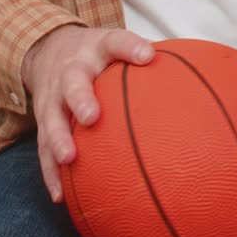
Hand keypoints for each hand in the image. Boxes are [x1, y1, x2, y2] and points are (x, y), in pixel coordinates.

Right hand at [21, 23, 153, 203]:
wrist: (48, 48)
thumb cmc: (97, 54)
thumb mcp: (116, 45)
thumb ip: (146, 59)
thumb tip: (194, 79)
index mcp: (96, 49)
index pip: (115, 41)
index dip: (129, 47)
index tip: (147, 55)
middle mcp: (71, 70)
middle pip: (73, 82)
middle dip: (81, 98)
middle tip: (92, 117)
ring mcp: (52, 95)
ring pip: (52, 117)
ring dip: (59, 138)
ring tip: (70, 159)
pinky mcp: (42, 118)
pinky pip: (42, 147)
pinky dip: (50, 171)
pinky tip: (62, 195)